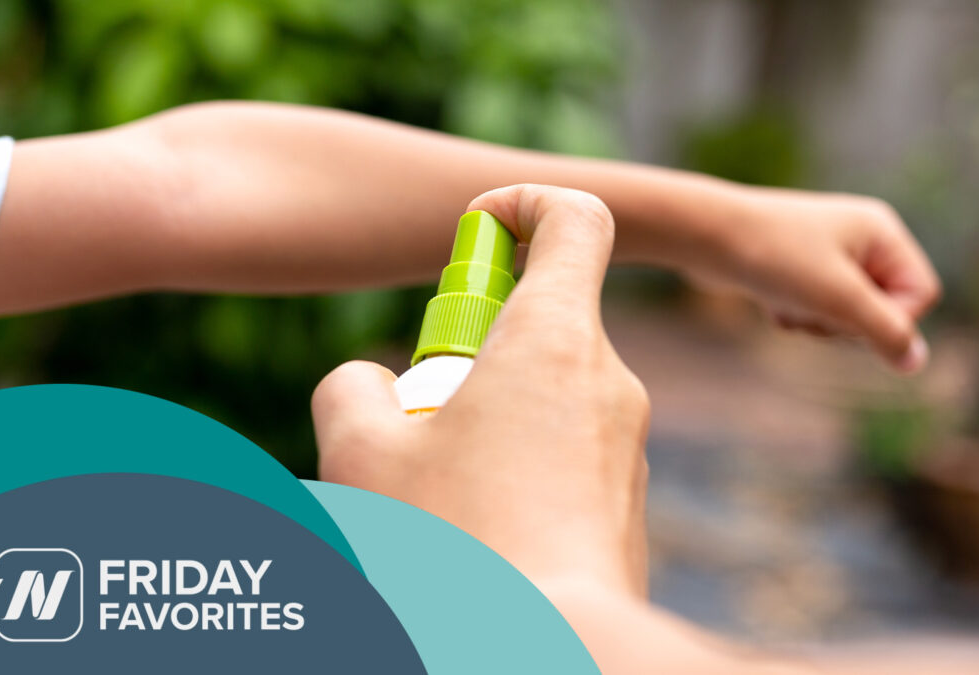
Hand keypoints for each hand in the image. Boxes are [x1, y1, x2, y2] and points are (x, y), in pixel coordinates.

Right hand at [313, 184, 648, 596]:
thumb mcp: (363, 455)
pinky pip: (556, 458)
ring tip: (434, 505)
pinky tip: (474, 540)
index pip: (575, 218)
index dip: (521, 207)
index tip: (472, 239)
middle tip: (411, 432)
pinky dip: (507, 475)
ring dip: (475, 427)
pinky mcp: (622, 503)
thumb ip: (353, 389)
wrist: (555, 648)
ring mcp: (625, 446)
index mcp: (555, 339)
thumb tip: (369, 384)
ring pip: (535, 401)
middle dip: (459, 360)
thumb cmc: (460, 548)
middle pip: (530, 323)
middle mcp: (607, 381)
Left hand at [675, 186, 939, 372]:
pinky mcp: (799, 270)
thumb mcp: (838, 300)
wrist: (704, 236)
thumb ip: (884, 331)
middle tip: (812, 306)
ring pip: (847, 317)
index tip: (850, 317)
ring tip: (787, 300)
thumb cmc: (775, 258)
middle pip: (884, 310)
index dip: (892, 319)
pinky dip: (795, 315)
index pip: (922, 294)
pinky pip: (816, 311)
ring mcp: (829, 254)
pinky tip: (770, 300)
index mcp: (882, 231)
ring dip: (818, 322)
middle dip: (846, 322)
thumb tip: (916, 361)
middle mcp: (861, 238)